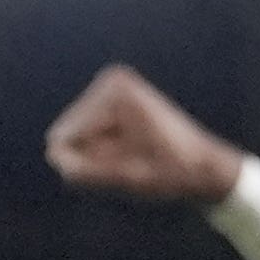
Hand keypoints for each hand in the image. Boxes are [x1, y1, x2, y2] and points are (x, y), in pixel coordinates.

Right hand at [45, 67, 250, 206]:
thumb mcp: (125, 178)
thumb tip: (53, 156)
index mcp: (115, 91)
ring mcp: (111, 89)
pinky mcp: (113, 102)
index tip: (134, 160)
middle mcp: (111, 81)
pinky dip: (105, 152)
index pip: (67, 135)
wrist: (206, 168)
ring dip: (100, 156)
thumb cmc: (172, 174)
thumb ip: (83, 169)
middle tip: (136, 161)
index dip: (95, 160)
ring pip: (78, 137)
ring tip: (136, 157)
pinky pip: (89, 136)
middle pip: (70, 132)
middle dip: (95, 156)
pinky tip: (133, 152)